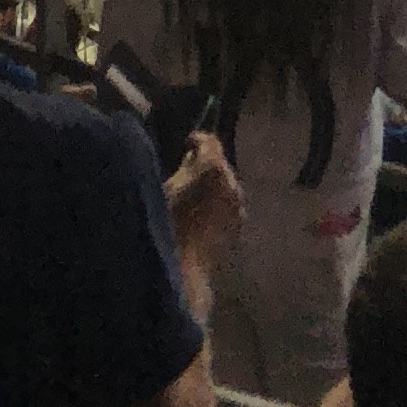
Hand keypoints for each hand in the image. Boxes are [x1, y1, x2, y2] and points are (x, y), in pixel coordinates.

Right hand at [163, 130, 243, 272]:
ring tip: (194, 196)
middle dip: (205, 165)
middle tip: (186, 173)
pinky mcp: (240, 222)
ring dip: (214, 185)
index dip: (197, 140)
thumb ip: (184, 167)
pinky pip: (229, 203)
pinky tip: (203, 214)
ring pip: (227, 184)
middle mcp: (233, 181)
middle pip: (220, 163)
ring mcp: (239, 203)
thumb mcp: (167, 189)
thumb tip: (192, 156)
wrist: (185, 267)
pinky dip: (219, 203)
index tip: (186, 144)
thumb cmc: (167, 225)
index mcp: (213, 167)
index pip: (210, 141)